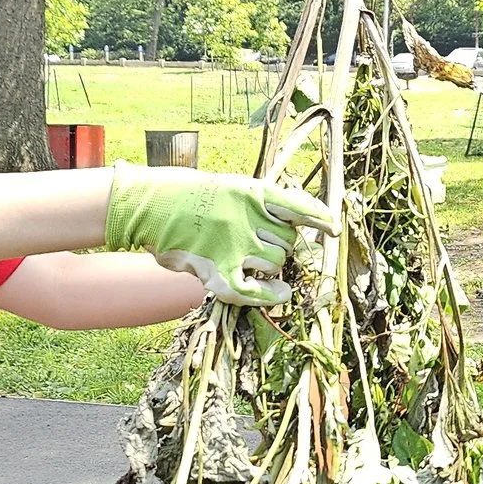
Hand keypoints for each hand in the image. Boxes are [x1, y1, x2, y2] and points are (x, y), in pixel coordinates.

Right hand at [106, 164, 338, 307]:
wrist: (149, 205)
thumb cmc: (191, 197)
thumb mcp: (231, 188)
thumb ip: (262, 203)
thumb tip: (299, 222)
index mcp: (251, 193)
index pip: (297, 206)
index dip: (319, 219)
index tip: (332, 229)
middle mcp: (245, 217)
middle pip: (289, 241)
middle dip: (284, 247)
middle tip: (264, 246)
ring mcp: (231, 244)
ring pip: (276, 263)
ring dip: (272, 267)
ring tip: (251, 260)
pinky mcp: (216, 270)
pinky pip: (253, 290)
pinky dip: (270, 295)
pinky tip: (280, 294)